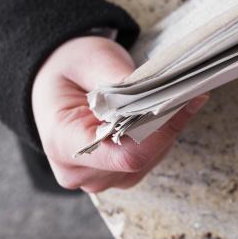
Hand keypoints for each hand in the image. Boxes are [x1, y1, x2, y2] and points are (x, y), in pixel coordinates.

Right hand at [31, 36, 208, 191]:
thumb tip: (155, 93)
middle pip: (139, 159)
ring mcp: (95, 178)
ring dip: (164, 132)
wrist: (55, 80)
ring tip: (170, 101)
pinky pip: (147, 161)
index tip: (179, 102)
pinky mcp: (112, 175)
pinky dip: (159, 138)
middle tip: (182, 94)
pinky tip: (162, 114)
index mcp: (62, 142)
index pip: (124, 155)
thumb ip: (119, 79)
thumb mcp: (90, 60)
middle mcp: (76, 169)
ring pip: (148, 161)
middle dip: (164, 127)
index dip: (159, 132)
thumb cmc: (68, 69)